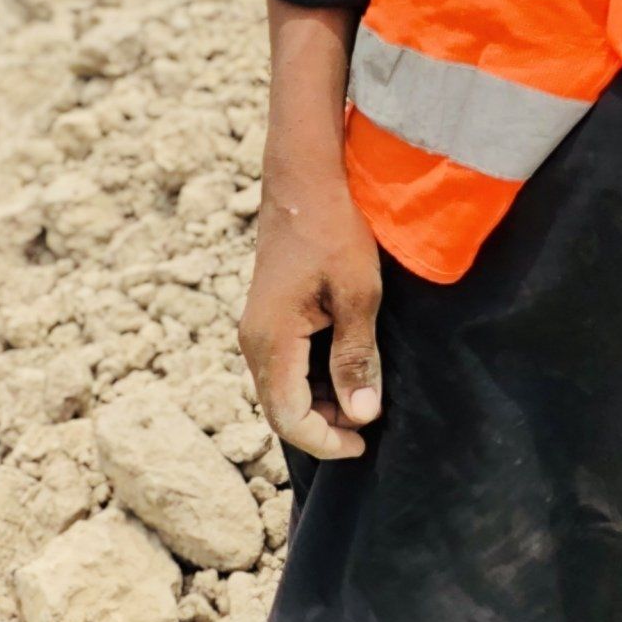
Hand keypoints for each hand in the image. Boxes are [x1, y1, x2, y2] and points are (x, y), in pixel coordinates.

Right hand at [238, 157, 382, 460]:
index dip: (326, 441)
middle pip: (280, 410)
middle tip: (368, 424)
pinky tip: (344, 368)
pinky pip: (283, 366)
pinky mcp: (267, 316)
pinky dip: (311, 380)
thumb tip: (361, 417)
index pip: (289, 418)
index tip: (364, 443)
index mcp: (270, 340)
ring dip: (318, 404)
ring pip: (281, 389)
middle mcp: (253, 341)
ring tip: (362, 397)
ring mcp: (256, 328)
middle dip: (323, 427)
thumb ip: (356, 357)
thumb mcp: (358, 294)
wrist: (306, 178)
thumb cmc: (335, 229)